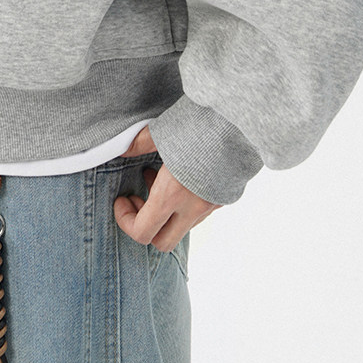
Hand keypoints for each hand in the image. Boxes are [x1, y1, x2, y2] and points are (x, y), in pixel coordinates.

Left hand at [111, 123, 221, 251]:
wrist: (242, 120)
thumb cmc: (202, 123)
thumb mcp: (163, 131)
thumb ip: (138, 143)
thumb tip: (120, 148)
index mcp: (173, 194)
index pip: (142, 232)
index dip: (125, 221)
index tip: (122, 199)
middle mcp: (193, 207)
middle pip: (163, 242)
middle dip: (145, 226)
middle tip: (139, 198)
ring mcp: (211, 205)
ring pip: (181, 227)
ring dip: (165, 213)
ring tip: (158, 179)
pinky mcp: (224, 197)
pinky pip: (198, 212)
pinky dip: (183, 203)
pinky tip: (179, 176)